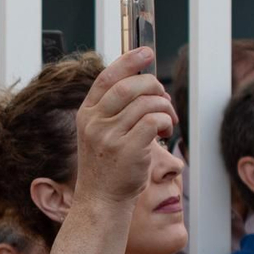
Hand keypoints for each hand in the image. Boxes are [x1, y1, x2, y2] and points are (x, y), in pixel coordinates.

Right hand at [73, 48, 176, 204]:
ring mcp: (109, 136)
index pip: (107, 78)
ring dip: (164, 107)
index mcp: (87, 114)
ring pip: (146, 103)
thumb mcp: (102, 134)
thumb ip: (115, 110)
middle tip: (164, 97)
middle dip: (153, 85)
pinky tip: (164, 132)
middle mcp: (94, 122)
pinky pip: (154, 120)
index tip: (146, 52)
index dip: (128, 61)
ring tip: (167, 121)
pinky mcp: (128, 149)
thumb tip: (147, 84)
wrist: (101, 201)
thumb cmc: (108, 167)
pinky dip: (165, 121)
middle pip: (129, 86)